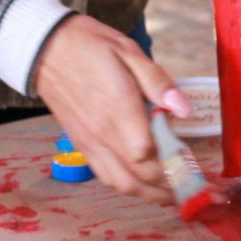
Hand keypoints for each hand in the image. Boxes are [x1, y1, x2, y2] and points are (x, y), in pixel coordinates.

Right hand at [29, 15, 189, 202]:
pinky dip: (127, 186)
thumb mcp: (129, 51)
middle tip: (191, 187)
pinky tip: (141, 182)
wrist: (46, 49)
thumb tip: (184, 110)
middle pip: (137, 176)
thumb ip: (158, 82)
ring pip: (121, 183)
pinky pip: (105, 175)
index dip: (172, 164)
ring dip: (148, 194)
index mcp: (117, 109)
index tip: (194, 163)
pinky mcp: (81, 145)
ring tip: (171, 193)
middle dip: (167, 187)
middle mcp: (102, 133)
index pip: (147, 153)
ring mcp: (89, 143)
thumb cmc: (90, 46)